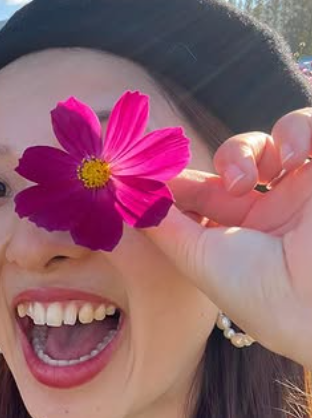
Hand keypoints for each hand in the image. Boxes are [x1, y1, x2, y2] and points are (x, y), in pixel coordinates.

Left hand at [146, 107, 311, 365]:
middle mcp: (272, 209)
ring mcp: (304, 190)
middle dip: (218, 160)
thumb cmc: (258, 292)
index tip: (149, 170)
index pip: (202, 188)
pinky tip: (287, 160)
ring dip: (248, 147)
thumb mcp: (196, 256)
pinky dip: (297, 131)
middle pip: (235, 160)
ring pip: (272, 139)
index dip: (177, 175)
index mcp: (239, 232)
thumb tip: (123, 195)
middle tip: (216, 181)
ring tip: (245, 179)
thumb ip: (161, 223)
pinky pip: (310, 125)